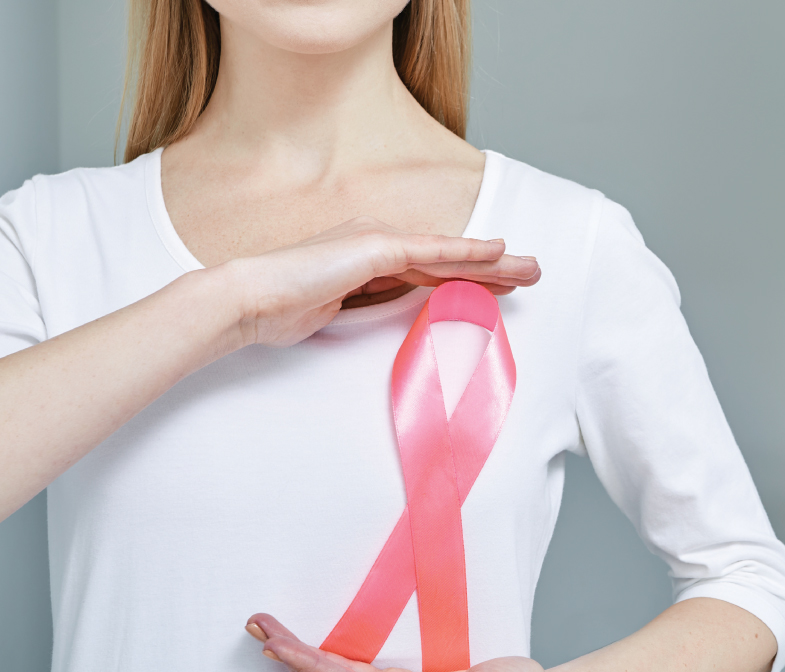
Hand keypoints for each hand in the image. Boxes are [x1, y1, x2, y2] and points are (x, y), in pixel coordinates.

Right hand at [215, 216, 540, 348]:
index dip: (470, 276)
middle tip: (533, 273)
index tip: (502, 286)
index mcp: (370, 257)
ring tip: (530, 269)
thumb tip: (402, 317)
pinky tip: (497, 253)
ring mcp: (378, 241)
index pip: (432, 270)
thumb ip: (371, 306)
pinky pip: (433, 252)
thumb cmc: (284, 310)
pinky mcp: (377, 247)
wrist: (251, 300)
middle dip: (494, 268)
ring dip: (494, 262)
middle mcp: (379, 242)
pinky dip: (466, 252)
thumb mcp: (341, 311)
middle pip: (448, 259)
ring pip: (449, 254)